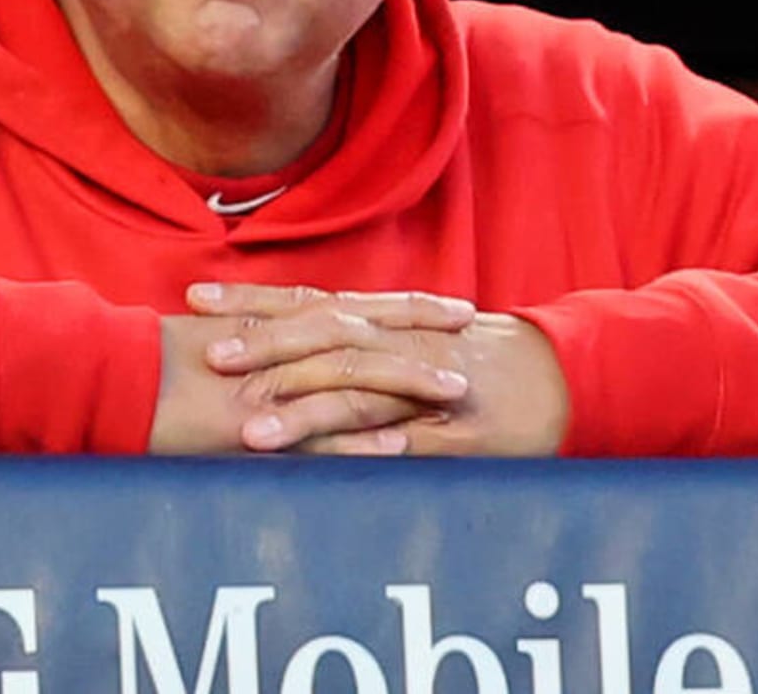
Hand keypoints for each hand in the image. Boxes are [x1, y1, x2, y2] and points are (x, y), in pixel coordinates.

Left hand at [190, 283, 570, 456]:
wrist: (562, 376)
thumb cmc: (474, 361)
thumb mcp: (407, 341)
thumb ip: (350, 344)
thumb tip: (276, 353)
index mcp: (383, 321)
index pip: (306, 302)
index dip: (251, 300)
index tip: (194, 300)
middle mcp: (400, 342)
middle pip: (325, 337)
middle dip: (265, 348)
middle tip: (212, 362)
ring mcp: (430, 384)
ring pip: (360, 392)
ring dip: (304, 411)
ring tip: (254, 434)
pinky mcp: (461, 429)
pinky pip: (415, 439)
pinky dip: (380, 446)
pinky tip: (343, 457)